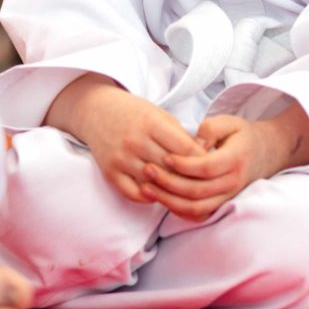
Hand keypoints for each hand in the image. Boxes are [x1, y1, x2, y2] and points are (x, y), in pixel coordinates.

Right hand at [45, 73, 202, 203]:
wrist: (97, 111)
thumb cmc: (134, 113)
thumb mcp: (159, 114)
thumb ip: (179, 134)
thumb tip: (204, 155)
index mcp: (150, 123)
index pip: (184, 149)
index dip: (200, 160)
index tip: (211, 166)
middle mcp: (135, 141)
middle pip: (171, 168)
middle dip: (189, 177)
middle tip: (203, 183)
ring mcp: (121, 158)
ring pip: (154, 183)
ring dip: (170, 189)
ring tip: (184, 190)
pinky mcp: (110, 172)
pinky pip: (133, 194)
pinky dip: (148, 197)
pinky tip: (158, 193)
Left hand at [139, 115, 269, 220]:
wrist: (265, 153)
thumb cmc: (242, 135)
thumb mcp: (230, 122)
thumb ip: (210, 128)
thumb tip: (193, 142)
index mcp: (235, 159)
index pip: (206, 168)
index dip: (183, 165)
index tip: (164, 157)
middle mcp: (233, 182)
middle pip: (197, 191)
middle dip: (168, 183)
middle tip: (147, 170)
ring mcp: (228, 197)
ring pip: (196, 208)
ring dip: (169, 200)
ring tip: (148, 187)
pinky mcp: (222, 205)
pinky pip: (199, 215)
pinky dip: (178, 211)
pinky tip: (161, 199)